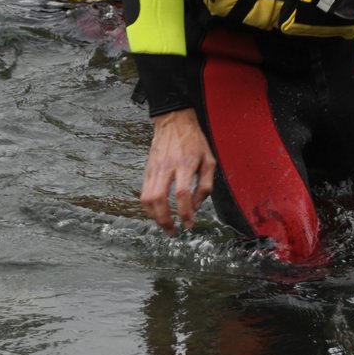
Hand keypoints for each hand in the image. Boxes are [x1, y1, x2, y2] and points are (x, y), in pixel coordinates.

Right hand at [139, 108, 215, 233]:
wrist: (173, 122)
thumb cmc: (194, 141)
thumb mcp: (209, 160)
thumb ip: (206, 185)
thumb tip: (196, 207)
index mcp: (186, 164)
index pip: (182, 193)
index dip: (185, 212)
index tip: (189, 224)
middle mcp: (167, 167)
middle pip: (159, 199)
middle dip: (165, 220)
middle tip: (173, 232)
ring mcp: (154, 169)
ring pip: (147, 198)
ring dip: (155, 217)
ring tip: (165, 226)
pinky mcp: (147, 171)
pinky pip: (144, 193)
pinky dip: (149, 208)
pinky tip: (157, 214)